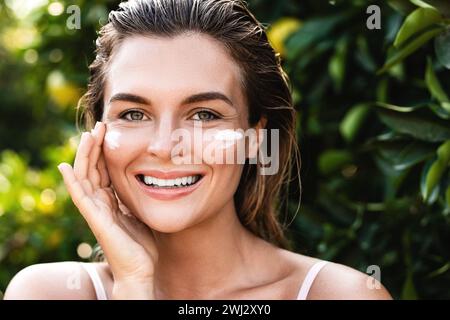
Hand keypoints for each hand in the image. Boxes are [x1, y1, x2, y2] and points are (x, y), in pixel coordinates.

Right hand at [57, 121, 157, 298]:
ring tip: (88, 135)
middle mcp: (101, 203)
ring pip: (84, 177)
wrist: (140, 270)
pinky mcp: (96, 219)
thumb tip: (148, 181)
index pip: (104, 170)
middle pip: (92, 169)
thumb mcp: (141, 213)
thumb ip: (136, 198)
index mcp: (111, 201)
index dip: (104, 151)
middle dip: (95, 147)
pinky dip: (72, 181)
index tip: (109, 132)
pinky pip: (80, 197)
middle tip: (99, 125)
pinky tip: (66, 167)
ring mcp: (96, 211)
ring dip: (85, 155)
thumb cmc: (142, 245)